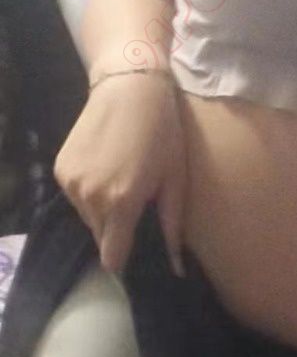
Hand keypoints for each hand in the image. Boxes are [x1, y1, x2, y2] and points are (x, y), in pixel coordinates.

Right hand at [54, 74, 187, 275]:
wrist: (129, 87)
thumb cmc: (163, 133)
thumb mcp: (175, 180)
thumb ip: (171, 227)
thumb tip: (176, 269)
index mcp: (121, 203)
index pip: (112, 256)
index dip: (125, 258)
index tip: (137, 249)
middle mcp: (90, 197)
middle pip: (100, 237)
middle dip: (117, 229)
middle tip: (136, 204)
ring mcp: (71, 183)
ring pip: (87, 217)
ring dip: (102, 211)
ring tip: (121, 182)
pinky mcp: (60, 169)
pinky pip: (76, 197)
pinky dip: (89, 192)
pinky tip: (105, 169)